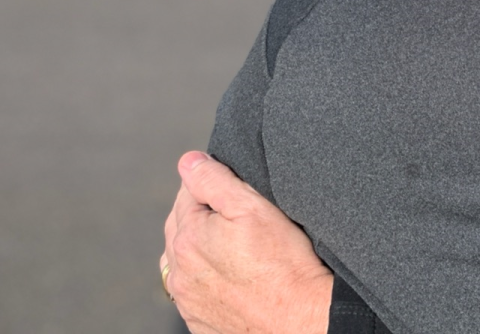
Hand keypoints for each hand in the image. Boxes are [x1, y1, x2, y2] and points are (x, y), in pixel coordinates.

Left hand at [161, 151, 332, 333]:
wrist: (300, 319)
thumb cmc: (283, 263)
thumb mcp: (252, 207)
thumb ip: (214, 180)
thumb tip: (189, 161)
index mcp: (187, 238)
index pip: (188, 194)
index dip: (214, 185)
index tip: (239, 191)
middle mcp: (179, 273)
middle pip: (182, 227)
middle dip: (204, 215)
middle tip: (241, 215)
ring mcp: (188, 301)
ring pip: (185, 261)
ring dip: (202, 247)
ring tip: (237, 245)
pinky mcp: (201, 322)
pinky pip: (196, 290)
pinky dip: (208, 277)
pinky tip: (235, 274)